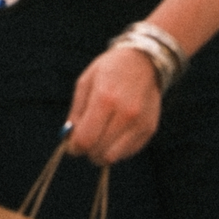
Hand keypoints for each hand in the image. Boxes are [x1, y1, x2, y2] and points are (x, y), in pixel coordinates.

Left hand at [65, 45, 160, 164]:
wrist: (144, 61)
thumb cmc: (109, 71)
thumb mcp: (85, 83)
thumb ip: (76, 113)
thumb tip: (70, 139)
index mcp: (105, 99)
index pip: (85, 140)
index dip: (74, 147)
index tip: (72, 144)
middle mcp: (125, 114)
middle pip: (98, 153)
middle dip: (87, 151)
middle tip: (86, 140)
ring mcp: (140, 123)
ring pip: (113, 157)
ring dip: (102, 153)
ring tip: (100, 137)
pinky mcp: (149, 129)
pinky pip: (127, 153)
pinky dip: (117, 150)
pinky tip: (114, 133)